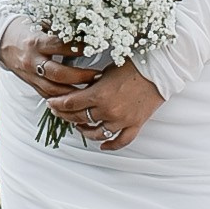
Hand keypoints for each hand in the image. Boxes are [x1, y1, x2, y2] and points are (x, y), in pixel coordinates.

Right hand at [0, 27, 93, 96]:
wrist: (2, 41)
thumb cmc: (25, 28)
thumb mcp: (40, 23)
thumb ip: (59, 28)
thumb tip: (85, 27)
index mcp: (35, 42)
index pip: (60, 46)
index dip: (78, 47)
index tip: (95, 47)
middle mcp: (32, 61)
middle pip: (58, 74)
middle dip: (80, 76)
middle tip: (98, 75)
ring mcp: (30, 75)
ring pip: (54, 90)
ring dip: (74, 92)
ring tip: (91, 89)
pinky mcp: (31, 84)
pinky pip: (48, 96)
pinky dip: (63, 98)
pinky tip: (77, 97)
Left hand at [49, 61, 164, 150]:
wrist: (159, 68)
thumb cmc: (132, 64)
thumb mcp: (106, 70)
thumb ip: (91, 83)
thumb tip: (76, 88)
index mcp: (99, 94)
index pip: (70, 104)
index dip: (57, 104)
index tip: (50, 103)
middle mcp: (108, 110)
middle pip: (80, 118)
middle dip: (66, 116)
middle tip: (58, 112)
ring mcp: (122, 120)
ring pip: (97, 133)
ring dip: (84, 131)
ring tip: (78, 126)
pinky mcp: (135, 124)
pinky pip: (121, 141)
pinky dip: (110, 145)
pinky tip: (102, 145)